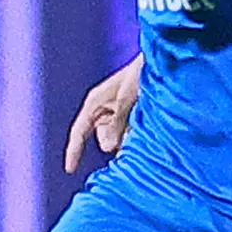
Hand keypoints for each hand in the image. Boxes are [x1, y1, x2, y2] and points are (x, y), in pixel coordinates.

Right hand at [65, 57, 141, 173]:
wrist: (162, 62)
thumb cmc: (139, 74)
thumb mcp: (126, 99)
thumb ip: (116, 124)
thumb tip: (108, 149)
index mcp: (95, 103)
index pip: (79, 132)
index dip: (74, 151)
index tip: (69, 169)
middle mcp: (104, 110)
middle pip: (103, 139)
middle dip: (116, 143)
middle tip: (134, 137)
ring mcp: (119, 113)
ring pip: (119, 138)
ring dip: (130, 139)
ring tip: (146, 128)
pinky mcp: (133, 116)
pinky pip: (130, 134)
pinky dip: (138, 135)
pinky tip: (150, 129)